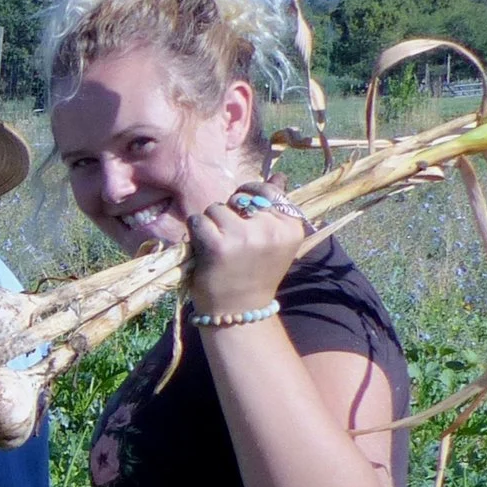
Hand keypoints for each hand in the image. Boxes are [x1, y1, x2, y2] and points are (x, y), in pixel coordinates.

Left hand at [184, 181, 303, 318]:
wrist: (240, 311)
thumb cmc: (254, 273)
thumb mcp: (274, 240)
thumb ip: (274, 207)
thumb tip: (279, 175)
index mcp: (290, 226)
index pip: (269, 190)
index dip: (250, 194)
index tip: (242, 209)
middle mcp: (270, 229)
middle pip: (239, 199)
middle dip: (229, 213)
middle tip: (230, 238)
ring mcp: (244, 236)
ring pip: (216, 208)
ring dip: (210, 223)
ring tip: (218, 246)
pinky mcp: (218, 245)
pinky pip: (198, 220)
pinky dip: (195, 232)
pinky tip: (203, 248)